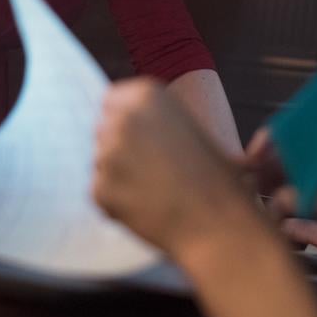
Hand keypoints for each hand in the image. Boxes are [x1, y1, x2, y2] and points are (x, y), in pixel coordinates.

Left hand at [92, 79, 255, 257]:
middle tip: (149, 168)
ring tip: (154, 190)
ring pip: (102, 163)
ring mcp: (107, 154)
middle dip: (120, 148)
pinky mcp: (100, 189)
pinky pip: (101, 192)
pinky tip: (147, 206)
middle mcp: (121, 118)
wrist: (217, 221)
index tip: (141, 138)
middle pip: (104, 130)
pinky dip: (117, 202)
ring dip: (119, 176)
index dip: (126, 121)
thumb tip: (147, 129)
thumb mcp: (191, 129)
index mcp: (145, 94)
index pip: (112, 100)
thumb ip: (158, 120)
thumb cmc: (215, 176)